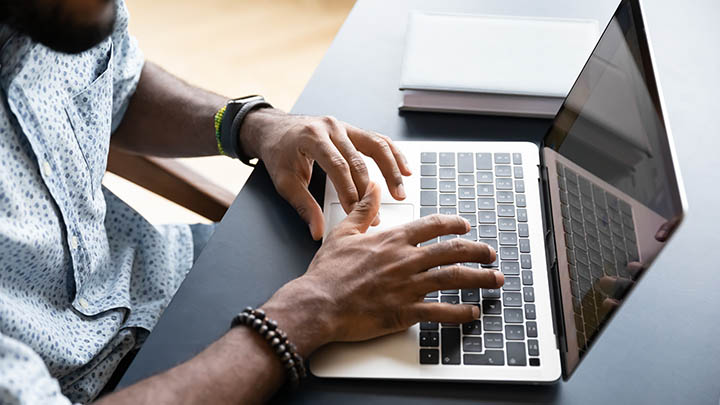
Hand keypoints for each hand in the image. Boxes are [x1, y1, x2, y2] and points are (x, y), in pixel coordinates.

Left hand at [239, 108, 411, 239]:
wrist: (275, 129)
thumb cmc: (279, 153)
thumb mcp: (285, 182)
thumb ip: (303, 206)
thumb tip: (317, 230)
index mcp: (312, 137)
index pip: (337, 167)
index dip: (350, 191)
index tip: (357, 213)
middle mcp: (331, 127)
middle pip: (359, 160)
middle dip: (369, 191)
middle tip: (376, 215)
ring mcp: (345, 126)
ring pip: (377, 145)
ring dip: (392, 170)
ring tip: (400, 192)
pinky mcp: (353, 130)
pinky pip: (378, 141)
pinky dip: (394, 155)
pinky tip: (405, 170)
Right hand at [259, 182, 501, 356]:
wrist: (318, 303)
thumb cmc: (327, 273)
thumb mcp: (343, 233)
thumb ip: (363, 210)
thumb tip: (373, 190)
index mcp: (392, 240)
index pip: (431, 226)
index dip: (453, 225)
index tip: (465, 226)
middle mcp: (405, 260)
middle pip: (452, 251)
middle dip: (477, 251)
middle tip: (491, 254)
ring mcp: (408, 286)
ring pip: (453, 278)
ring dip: (479, 278)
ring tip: (496, 279)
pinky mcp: (405, 311)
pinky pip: (440, 312)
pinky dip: (460, 312)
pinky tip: (473, 311)